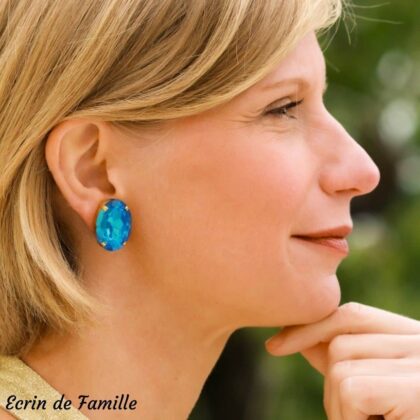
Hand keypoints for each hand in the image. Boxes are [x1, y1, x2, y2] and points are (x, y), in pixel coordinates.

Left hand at [264, 302, 419, 419]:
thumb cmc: (403, 411)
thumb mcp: (377, 384)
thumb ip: (345, 361)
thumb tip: (298, 341)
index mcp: (411, 338)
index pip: (351, 315)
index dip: (309, 328)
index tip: (275, 346)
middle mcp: (419, 341)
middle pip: (339, 344)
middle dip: (331, 384)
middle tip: (357, 418)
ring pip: (340, 367)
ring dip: (340, 407)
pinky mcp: (416, 387)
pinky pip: (353, 390)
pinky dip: (349, 417)